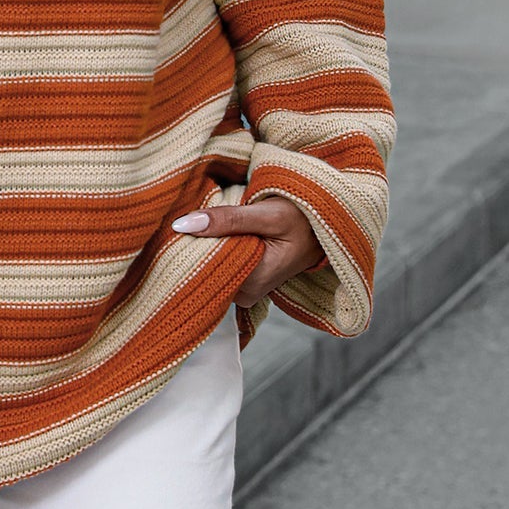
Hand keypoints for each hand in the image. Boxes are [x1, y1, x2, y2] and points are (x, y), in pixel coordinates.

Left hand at [172, 196, 325, 307]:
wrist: (326, 223)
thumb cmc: (304, 219)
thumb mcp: (269, 214)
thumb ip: (228, 220)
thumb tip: (182, 225)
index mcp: (250, 286)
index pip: (204, 271)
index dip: (191, 247)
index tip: (182, 227)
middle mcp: (246, 293)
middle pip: (206, 270)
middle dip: (196, 245)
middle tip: (195, 219)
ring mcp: (247, 287)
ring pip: (212, 266)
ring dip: (207, 244)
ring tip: (208, 221)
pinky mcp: (247, 277)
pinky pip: (222, 263)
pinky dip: (217, 245)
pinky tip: (217, 230)